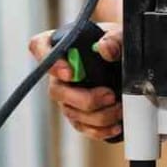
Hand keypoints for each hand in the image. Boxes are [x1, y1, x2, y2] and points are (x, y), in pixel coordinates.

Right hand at [28, 23, 122, 140]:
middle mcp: (58, 72)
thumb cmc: (118, 44)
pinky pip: (82, 126)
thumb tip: (105, 49)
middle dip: (84, 99)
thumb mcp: (120, 36)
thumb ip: (114, 39)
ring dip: (97, 116)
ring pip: (71, 112)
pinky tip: (116, 126)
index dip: (51, 62)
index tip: (70, 73)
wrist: (127, 62)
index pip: (39, 47)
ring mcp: (66, 95)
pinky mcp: (78, 113)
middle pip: (56, 90)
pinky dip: (99, 130)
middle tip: (109, 96)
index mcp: (62, 45)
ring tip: (119, 109)